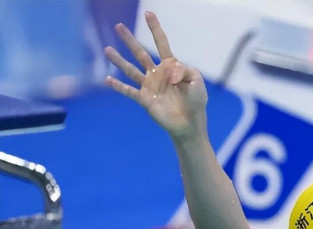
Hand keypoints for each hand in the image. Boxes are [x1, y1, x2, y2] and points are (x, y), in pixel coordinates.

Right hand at [104, 12, 207, 140]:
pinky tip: (107, 80)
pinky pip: (129, 91)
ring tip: (107, 49)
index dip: (155, 29)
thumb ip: (184, 70)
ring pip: (130, 70)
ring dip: (119, 60)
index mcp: (171, 66)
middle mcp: (157, 73)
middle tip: (119, 26)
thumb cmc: (195, 101)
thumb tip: (169, 73)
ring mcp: (149, 86)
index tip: (148, 14)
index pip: (162, 43)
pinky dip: (118, 86)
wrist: (190, 123)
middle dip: (130, 40)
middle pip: (140, 53)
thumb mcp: (196, 80)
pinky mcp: (145, 99)